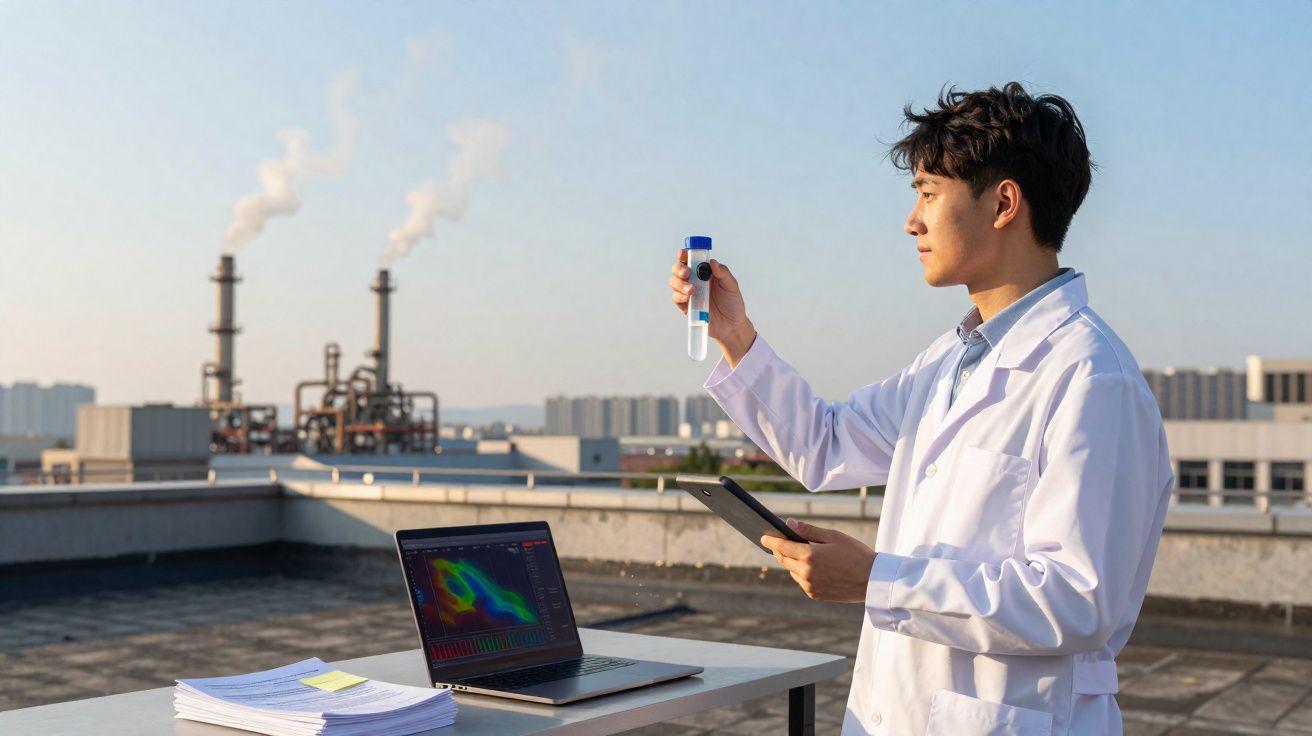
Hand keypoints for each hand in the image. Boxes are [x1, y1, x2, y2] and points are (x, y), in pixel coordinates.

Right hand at [667, 250, 755, 364]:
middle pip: (678, 269)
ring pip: (675, 282)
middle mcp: (695, 281)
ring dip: (679, 283)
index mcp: (705, 273)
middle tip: (686, 273)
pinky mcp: (686, 306)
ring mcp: (689, 293)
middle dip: (679, 268)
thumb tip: (712, 262)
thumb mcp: (732, 286)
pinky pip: (676, 298)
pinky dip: (679, 296)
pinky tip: (687, 297)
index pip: (691, 260)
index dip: (685, 255)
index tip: (683, 253)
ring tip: (691, 290)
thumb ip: (723, 273)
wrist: (732, 325)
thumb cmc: (733, 304)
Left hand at [761, 519, 876, 602]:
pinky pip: (802, 581)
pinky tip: (815, 567)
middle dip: (780, 550)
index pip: (781, 547)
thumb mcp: (833, 536)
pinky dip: (803, 573)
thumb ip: (808, 530)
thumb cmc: (855, 554)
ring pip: (793, 571)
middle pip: (784, 560)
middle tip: (779, 541)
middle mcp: (806, 573)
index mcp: (809, 557)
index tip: (763, 536)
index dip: (771, 540)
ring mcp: (809, 586)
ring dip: (793, 562)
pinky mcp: (815, 595)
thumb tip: (788, 523)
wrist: (873, 580)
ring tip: (803, 553)